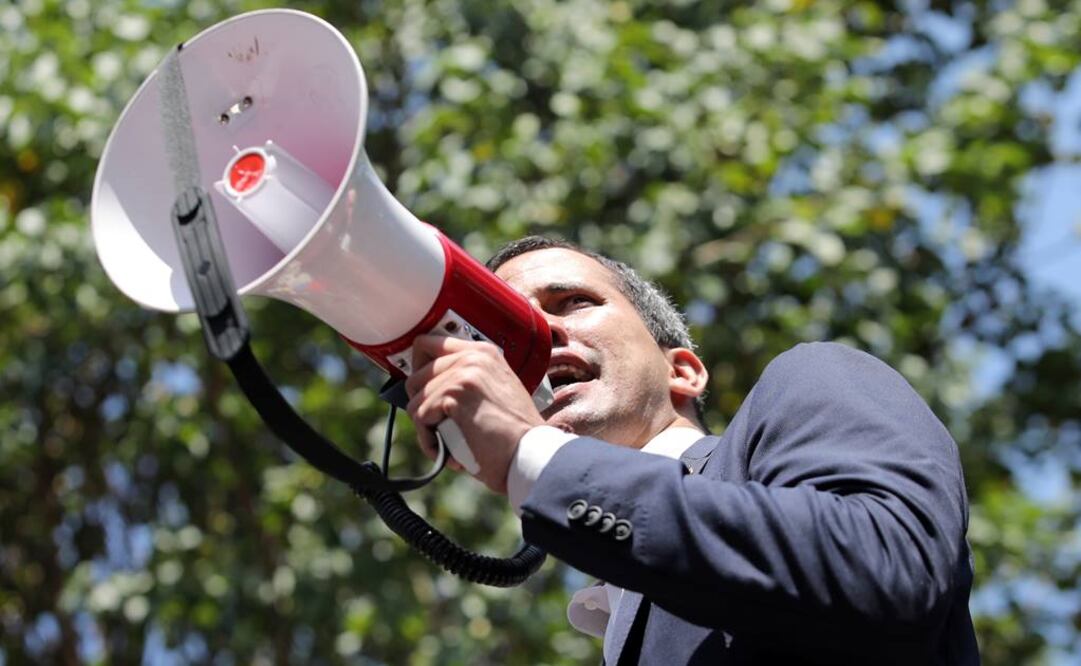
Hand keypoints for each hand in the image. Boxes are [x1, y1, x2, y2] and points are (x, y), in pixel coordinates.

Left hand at [404, 334, 544, 493]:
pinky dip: (429, 441)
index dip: (417, 370)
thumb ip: (467, 381)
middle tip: (439, 428)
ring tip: (448, 444)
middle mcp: (472, 356)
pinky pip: (420, 418)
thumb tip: (426, 388)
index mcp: (483, 352)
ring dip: (426, 429)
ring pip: (414, 400)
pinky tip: (449, 452)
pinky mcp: (453, 395)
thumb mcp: (495, 392)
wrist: (531, 454)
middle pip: (415, 376)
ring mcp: (463, 373)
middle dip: (421, 408)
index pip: (428, 344)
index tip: (419, 392)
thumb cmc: (515, 435)